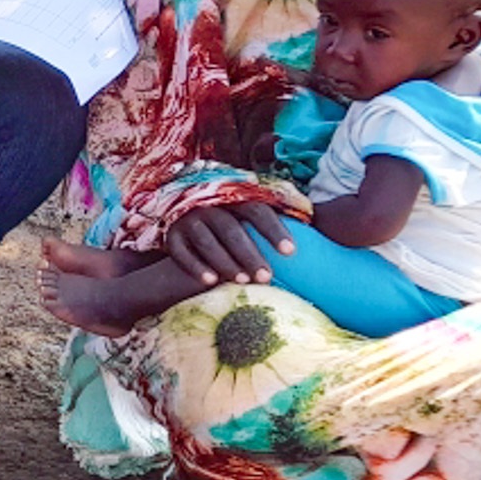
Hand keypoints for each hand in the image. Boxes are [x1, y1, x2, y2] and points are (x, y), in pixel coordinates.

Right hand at [163, 203, 292, 286]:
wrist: (181, 217)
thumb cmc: (227, 222)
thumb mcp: (243, 212)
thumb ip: (267, 217)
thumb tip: (310, 224)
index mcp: (232, 197)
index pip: (256, 210)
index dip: (274, 230)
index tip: (291, 252)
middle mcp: (208, 206)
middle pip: (231, 229)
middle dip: (250, 253)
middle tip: (267, 277)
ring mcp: (188, 220)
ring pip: (207, 241)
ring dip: (225, 262)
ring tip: (242, 280)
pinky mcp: (171, 236)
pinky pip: (181, 252)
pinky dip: (195, 267)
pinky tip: (210, 282)